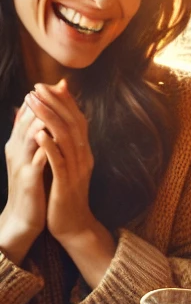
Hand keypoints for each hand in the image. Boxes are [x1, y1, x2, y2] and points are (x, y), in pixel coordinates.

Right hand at [0, 100, 49, 263]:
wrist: (24, 220)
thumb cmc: (32, 189)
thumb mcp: (33, 162)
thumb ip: (34, 140)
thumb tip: (39, 119)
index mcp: (20, 144)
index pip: (30, 115)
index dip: (45, 99)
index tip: (61, 84)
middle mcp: (17, 149)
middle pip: (28, 119)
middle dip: (43, 102)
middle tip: (57, 85)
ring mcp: (21, 163)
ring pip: (30, 134)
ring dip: (42, 118)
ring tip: (55, 102)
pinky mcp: (28, 178)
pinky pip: (37, 158)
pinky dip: (44, 146)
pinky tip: (54, 136)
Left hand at [25, 81, 97, 243]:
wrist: (73, 226)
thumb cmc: (64, 196)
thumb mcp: (64, 167)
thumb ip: (60, 146)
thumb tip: (50, 125)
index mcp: (83, 153)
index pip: (77, 120)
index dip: (64, 101)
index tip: (47, 85)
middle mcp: (83, 158)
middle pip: (73, 124)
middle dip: (54, 103)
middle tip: (37, 86)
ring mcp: (77, 171)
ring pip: (66, 139)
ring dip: (48, 117)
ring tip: (32, 101)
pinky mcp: (67, 184)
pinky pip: (59, 162)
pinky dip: (50, 146)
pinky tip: (39, 133)